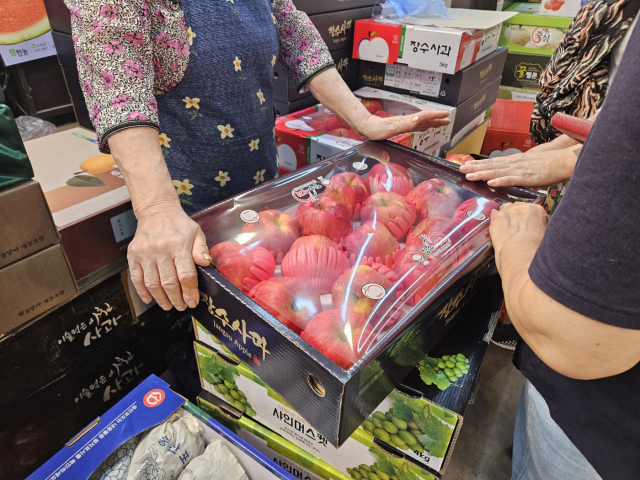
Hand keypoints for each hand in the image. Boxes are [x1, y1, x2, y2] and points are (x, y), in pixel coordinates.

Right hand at [128, 203, 211, 310]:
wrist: (157, 211)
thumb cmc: (180, 225)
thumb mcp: (196, 233)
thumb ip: (201, 250)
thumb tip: (206, 263)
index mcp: (179, 245)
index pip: (185, 274)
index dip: (189, 292)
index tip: (193, 302)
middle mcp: (161, 250)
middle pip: (169, 282)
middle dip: (176, 299)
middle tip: (181, 306)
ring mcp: (145, 253)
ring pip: (152, 283)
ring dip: (161, 298)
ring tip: (168, 306)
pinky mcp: (133, 255)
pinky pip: (136, 278)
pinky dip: (142, 292)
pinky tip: (150, 299)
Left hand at [358, 110, 450, 140]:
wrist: (367, 128)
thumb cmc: (377, 130)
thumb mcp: (391, 128)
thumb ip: (405, 124)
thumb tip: (418, 120)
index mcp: (407, 121)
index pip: (425, 116)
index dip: (436, 116)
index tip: (446, 115)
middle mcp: (407, 121)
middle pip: (426, 119)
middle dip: (437, 119)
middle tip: (448, 120)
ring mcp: (404, 124)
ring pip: (422, 122)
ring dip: (432, 122)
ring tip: (441, 123)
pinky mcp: (400, 127)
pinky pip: (416, 126)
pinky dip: (423, 126)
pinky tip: (425, 127)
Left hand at [460, 146, 579, 188]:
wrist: (565, 160)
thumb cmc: (549, 163)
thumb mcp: (530, 166)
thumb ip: (518, 171)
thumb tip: (507, 176)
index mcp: (514, 162)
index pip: (492, 163)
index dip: (478, 164)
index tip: (465, 165)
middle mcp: (514, 164)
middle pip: (491, 166)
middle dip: (474, 168)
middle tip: (459, 168)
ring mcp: (520, 170)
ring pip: (498, 172)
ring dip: (482, 173)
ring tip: (469, 174)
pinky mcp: (528, 177)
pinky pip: (512, 180)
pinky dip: (501, 180)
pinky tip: (491, 183)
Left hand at [489, 202, 547, 272]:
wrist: (520, 252)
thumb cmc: (535, 248)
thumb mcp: (545, 234)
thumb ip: (539, 225)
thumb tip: (535, 227)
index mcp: (538, 210)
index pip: (532, 210)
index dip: (528, 218)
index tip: (527, 225)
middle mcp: (523, 206)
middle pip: (518, 207)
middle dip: (517, 216)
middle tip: (516, 228)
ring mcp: (508, 210)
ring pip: (506, 208)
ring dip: (506, 216)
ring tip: (506, 228)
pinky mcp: (496, 216)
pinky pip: (494, 213)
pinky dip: (496, 219)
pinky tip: (497, 226)